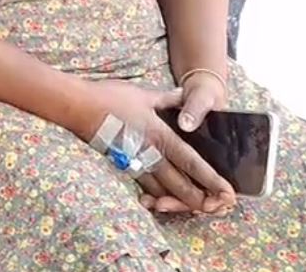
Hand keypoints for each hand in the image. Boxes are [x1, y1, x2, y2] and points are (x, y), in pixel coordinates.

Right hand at [78, 80, 235, 216]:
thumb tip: (184, 95)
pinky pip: (142, 187)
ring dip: (178, 201)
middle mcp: (150, 154)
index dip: (211, 179)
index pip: (192, 162)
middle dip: (199, 200)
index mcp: (160, 135)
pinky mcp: (120, 166)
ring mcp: (134, 163)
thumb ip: (168, 99)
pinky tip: (160, 201)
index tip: (227, 192)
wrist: (78, 107)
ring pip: (162, 191)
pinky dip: (154, 196)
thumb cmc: (111, 98)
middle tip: (215, 209)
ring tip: (193, 208)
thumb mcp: (144, 95)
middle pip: (180, 185)